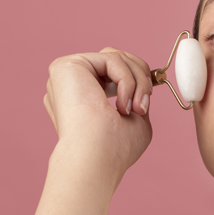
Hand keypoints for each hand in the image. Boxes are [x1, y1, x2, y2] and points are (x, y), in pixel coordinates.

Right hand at [43, 47, 153, 191]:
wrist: (95, 157)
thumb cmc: (114, 150)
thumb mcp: (135, 121)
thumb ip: (136, 99)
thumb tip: (145, 85)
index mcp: (81, 98)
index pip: (112, 73)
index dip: (136, 80)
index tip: (147, 100)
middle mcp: (71, 84)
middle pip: (115, 59)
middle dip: (140, 78)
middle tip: (144, 104)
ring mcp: (66, 75)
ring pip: (116, 57)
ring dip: (137, 81)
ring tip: (137, 108)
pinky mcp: (67, 66)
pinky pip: (111, 58)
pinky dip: (126, 80)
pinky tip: (122, 106)